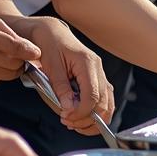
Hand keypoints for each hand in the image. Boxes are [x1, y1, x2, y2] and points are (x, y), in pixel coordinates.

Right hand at [0, 14, 41, 88]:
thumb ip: (3, 29)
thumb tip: (25, 44)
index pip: (14, 47)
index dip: (29, 51)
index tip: (37, 53)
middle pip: (13, 64)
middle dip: (21, 61)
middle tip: (19, 55)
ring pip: (6, 75)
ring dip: (10, 69)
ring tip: (3, 59)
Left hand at [15, 16, 114, 134]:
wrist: (51, 33)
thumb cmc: (49, 45)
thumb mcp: (51, 65)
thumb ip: (61, 88)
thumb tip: (69, 109)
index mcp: (88, 63)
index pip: (93, 96)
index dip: (81, 112)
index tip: (65, 118)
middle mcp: (98, 69)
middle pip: (103, 104)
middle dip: (86, 119)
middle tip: (67, 122)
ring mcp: (99, 74)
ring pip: (107, 105)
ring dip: (92, 119)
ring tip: (72, 122)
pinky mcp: (96, 80)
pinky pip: (103, 101)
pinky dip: (94, 113)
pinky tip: (79, 117)